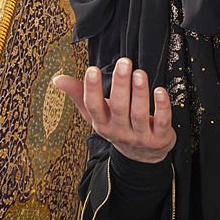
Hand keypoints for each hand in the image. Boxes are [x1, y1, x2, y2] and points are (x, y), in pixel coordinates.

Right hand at [52, 57, 175, 163]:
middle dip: (120, 85)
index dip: (91, 89)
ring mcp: (140, 136)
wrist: (142, 157)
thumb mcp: (97, 115)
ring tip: (139, 73)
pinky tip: (161, 91)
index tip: (92, 70)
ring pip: (139, 114)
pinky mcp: (160, 138)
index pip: (93, 107)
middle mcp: (119, 131)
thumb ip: (79, 95)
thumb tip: (57, 79)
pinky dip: (162, 107)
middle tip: (123, 63)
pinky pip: (162, 122)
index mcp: (102, 124)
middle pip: (118, 108)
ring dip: (140, 93)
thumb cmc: (117, 127)